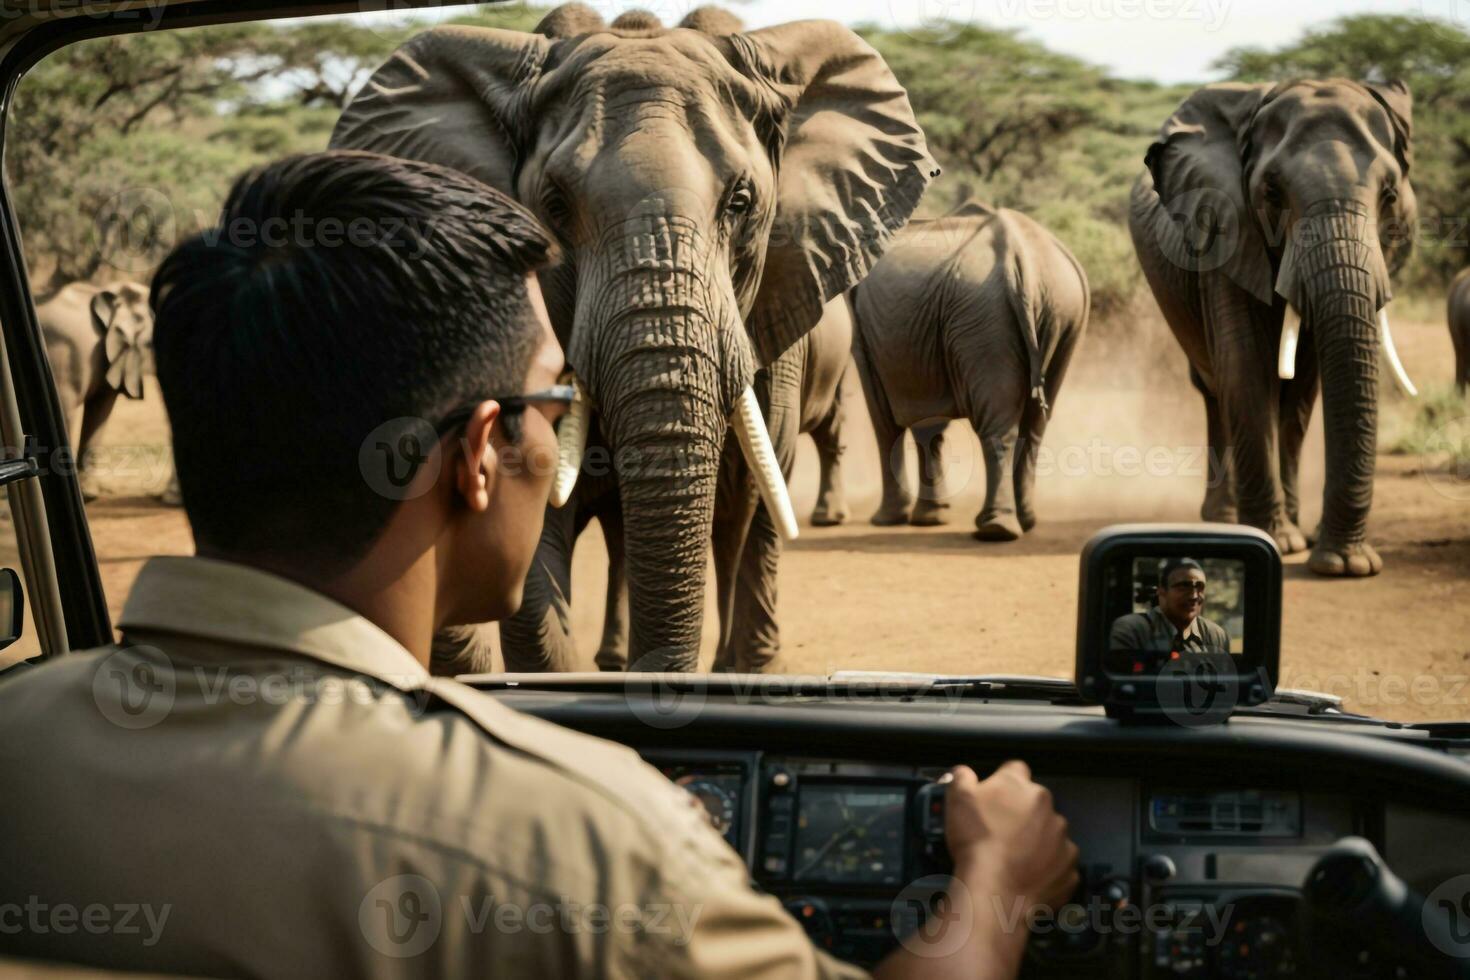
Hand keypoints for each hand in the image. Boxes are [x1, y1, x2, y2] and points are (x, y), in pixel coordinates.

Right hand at [943, 761, 1078, 913]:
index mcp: (1021, 787)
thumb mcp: (957, 799)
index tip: (994, 797)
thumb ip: (962, 778)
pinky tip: (1027, 877)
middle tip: (999, 833)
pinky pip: (1059, 865)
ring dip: (1036, 842)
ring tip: (1013, 859)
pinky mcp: (1069, 869)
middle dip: (1021, 815)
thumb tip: (964, 773)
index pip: (1015, 770)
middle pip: (1035, 804)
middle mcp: (1048, 809)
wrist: (995, 891)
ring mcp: (1062, 840)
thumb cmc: (976, 842)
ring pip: (1050, 834)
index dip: (1003, 781)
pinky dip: (1046, 869)